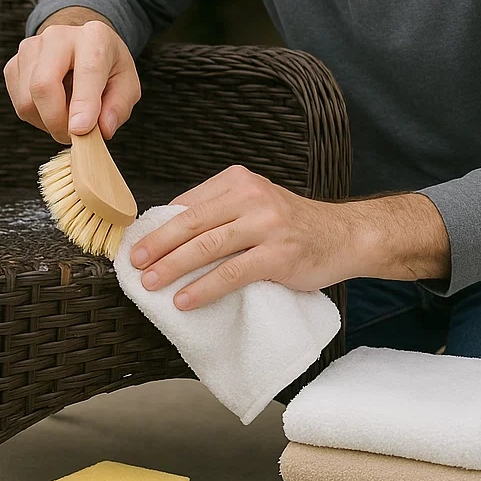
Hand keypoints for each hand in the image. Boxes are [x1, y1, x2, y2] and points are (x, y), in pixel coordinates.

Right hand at [2, 17, 140, 142]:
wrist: (81, 47)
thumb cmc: (107, 67)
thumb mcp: (127, 84)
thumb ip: (118, 107)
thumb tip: (102, 129)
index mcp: (94, 37)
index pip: (87, 70)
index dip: (83, 104)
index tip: (81, 130)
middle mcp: (58, 36)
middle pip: (43, 84)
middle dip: (57, 121)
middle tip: (74, 134)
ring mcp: (29, 48)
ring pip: (27, 100)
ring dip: (47, 122)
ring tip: (67, 116)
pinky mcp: (13, 65)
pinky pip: (18, 103)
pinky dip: (36, 116)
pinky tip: (52, 107)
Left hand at [129, 165, 450, 309]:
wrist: (345, 235)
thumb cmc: (292, 225)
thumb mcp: (254, 204)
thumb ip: (219, 212)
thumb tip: (168, 235)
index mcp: (238, 181)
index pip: (188, 202)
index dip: (159, 226)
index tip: (137, 244)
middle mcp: (250, 196)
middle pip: (191, 222)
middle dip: (158, 245)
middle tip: (134, 263)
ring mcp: (266, 224)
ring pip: (207, 246)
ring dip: (173, 267)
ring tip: (151, 284)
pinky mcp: (279, 255)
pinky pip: (232, 273)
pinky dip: (204, 288)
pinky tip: (185, 299)